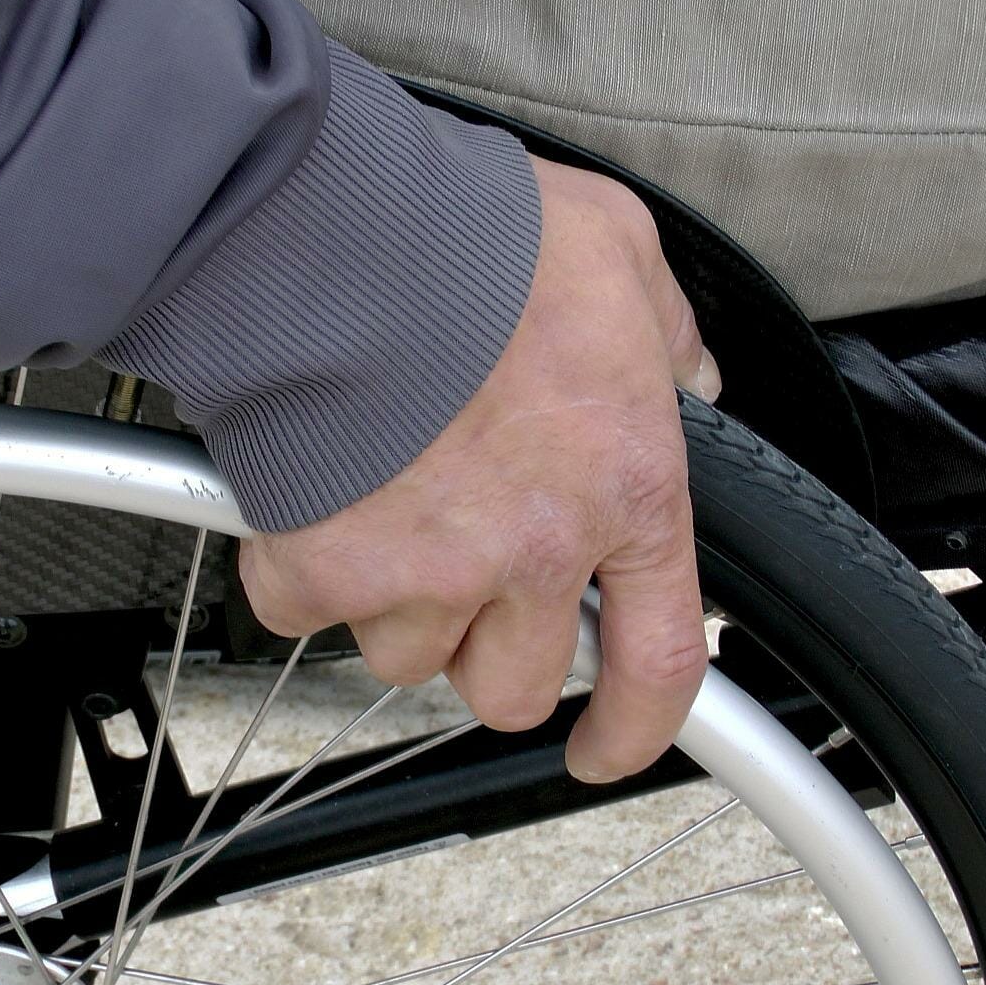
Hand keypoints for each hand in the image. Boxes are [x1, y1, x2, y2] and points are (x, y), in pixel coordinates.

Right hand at [239, 155, 719, 781]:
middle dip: (486, 648)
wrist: (337, 236)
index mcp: (624, 488)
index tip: (603, 748)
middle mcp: (534, 553)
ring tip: (379, 503)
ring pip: (407, 656)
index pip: (659, 659)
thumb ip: (665, 330)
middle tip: (459, 576)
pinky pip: (306, 613)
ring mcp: (428, 573)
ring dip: (394, 603)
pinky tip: (308, 495)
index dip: (635, 727)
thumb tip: (686, 374)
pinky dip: (299, 568)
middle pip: (513, 686)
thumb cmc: (476, 238)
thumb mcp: (618, 253)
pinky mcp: (325, 570)